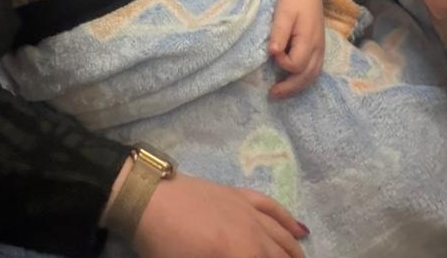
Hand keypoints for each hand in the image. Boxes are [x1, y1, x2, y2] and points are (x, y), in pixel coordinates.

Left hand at [132, 173, 308, 257]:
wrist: (147, 199)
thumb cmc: (164, 245)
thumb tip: (238, 257)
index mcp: (241, 254)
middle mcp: (252, 233)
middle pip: (279, 255)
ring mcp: (247, 210)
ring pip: (281, 234)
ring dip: (293, 252)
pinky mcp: (238, 195)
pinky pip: (271, 207)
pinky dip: (287, 219)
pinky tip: (300, 229)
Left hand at [268, 0, 324, 98]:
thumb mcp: (283, 13)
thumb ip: (279, 33)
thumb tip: (273, 53)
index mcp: (309, 40)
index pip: (296, 64)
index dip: (282, 63)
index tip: (271, 52)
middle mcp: (318, 49)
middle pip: (306, 77)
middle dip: (289, 88)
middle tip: (271, 94)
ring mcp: (320, 50)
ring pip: (312, 77)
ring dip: (296, 88)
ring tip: (280, 93)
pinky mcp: (318, 49)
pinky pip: (314, 71)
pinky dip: (303, 81)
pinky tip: (291, 83)